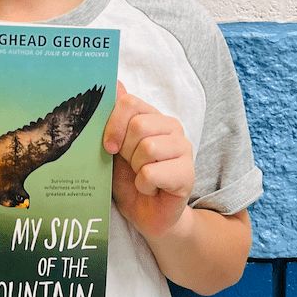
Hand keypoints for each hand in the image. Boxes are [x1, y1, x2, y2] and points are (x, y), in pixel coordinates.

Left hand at [103, 82, 194, 239]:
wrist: (146, 214)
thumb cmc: (128, 178)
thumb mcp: (114, 146)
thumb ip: (113, 117)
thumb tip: (114, 82)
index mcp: (152, 115)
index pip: (129, 103)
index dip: (113, 125)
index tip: (108, 146)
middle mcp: (171, 127)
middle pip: (138, 126)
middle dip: (126, 151)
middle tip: (132, 165)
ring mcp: (184, 148)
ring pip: (147, 148)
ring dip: (136, 169)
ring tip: (142, 177)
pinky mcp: (188, 173)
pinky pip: (153, 173)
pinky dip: (144, 185)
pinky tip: (151, 189)